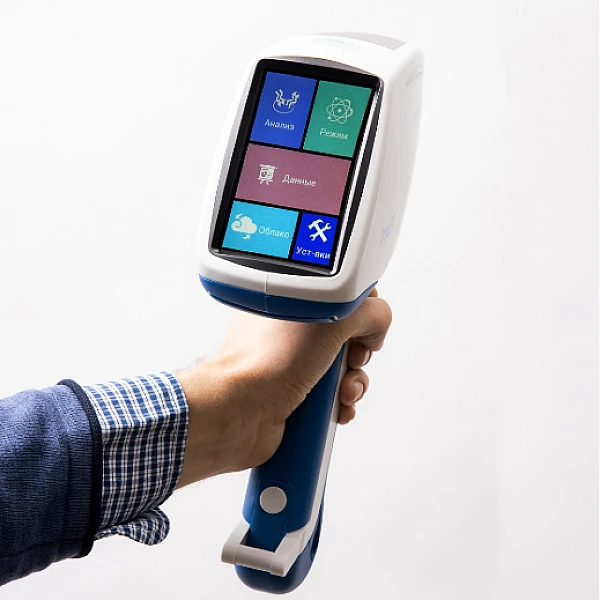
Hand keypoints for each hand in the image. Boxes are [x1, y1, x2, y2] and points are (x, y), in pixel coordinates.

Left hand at [175, 290, 391, 487]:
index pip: (340, 296)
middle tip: (351, 358)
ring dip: (353, 384)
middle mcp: (291, 330)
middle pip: (347, 336)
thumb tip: (377, 328)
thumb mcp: (335, 315)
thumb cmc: (271, 358)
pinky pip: (330, 397)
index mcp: (294, 300)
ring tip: (342, 391)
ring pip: (342, 370)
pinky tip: (337, 409)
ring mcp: (291, 363)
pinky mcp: (294, 394)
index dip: (360, 311)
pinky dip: (340, 405)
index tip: (363, 325)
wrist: (242, 407)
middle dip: (359, 354)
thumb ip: (371, 312)